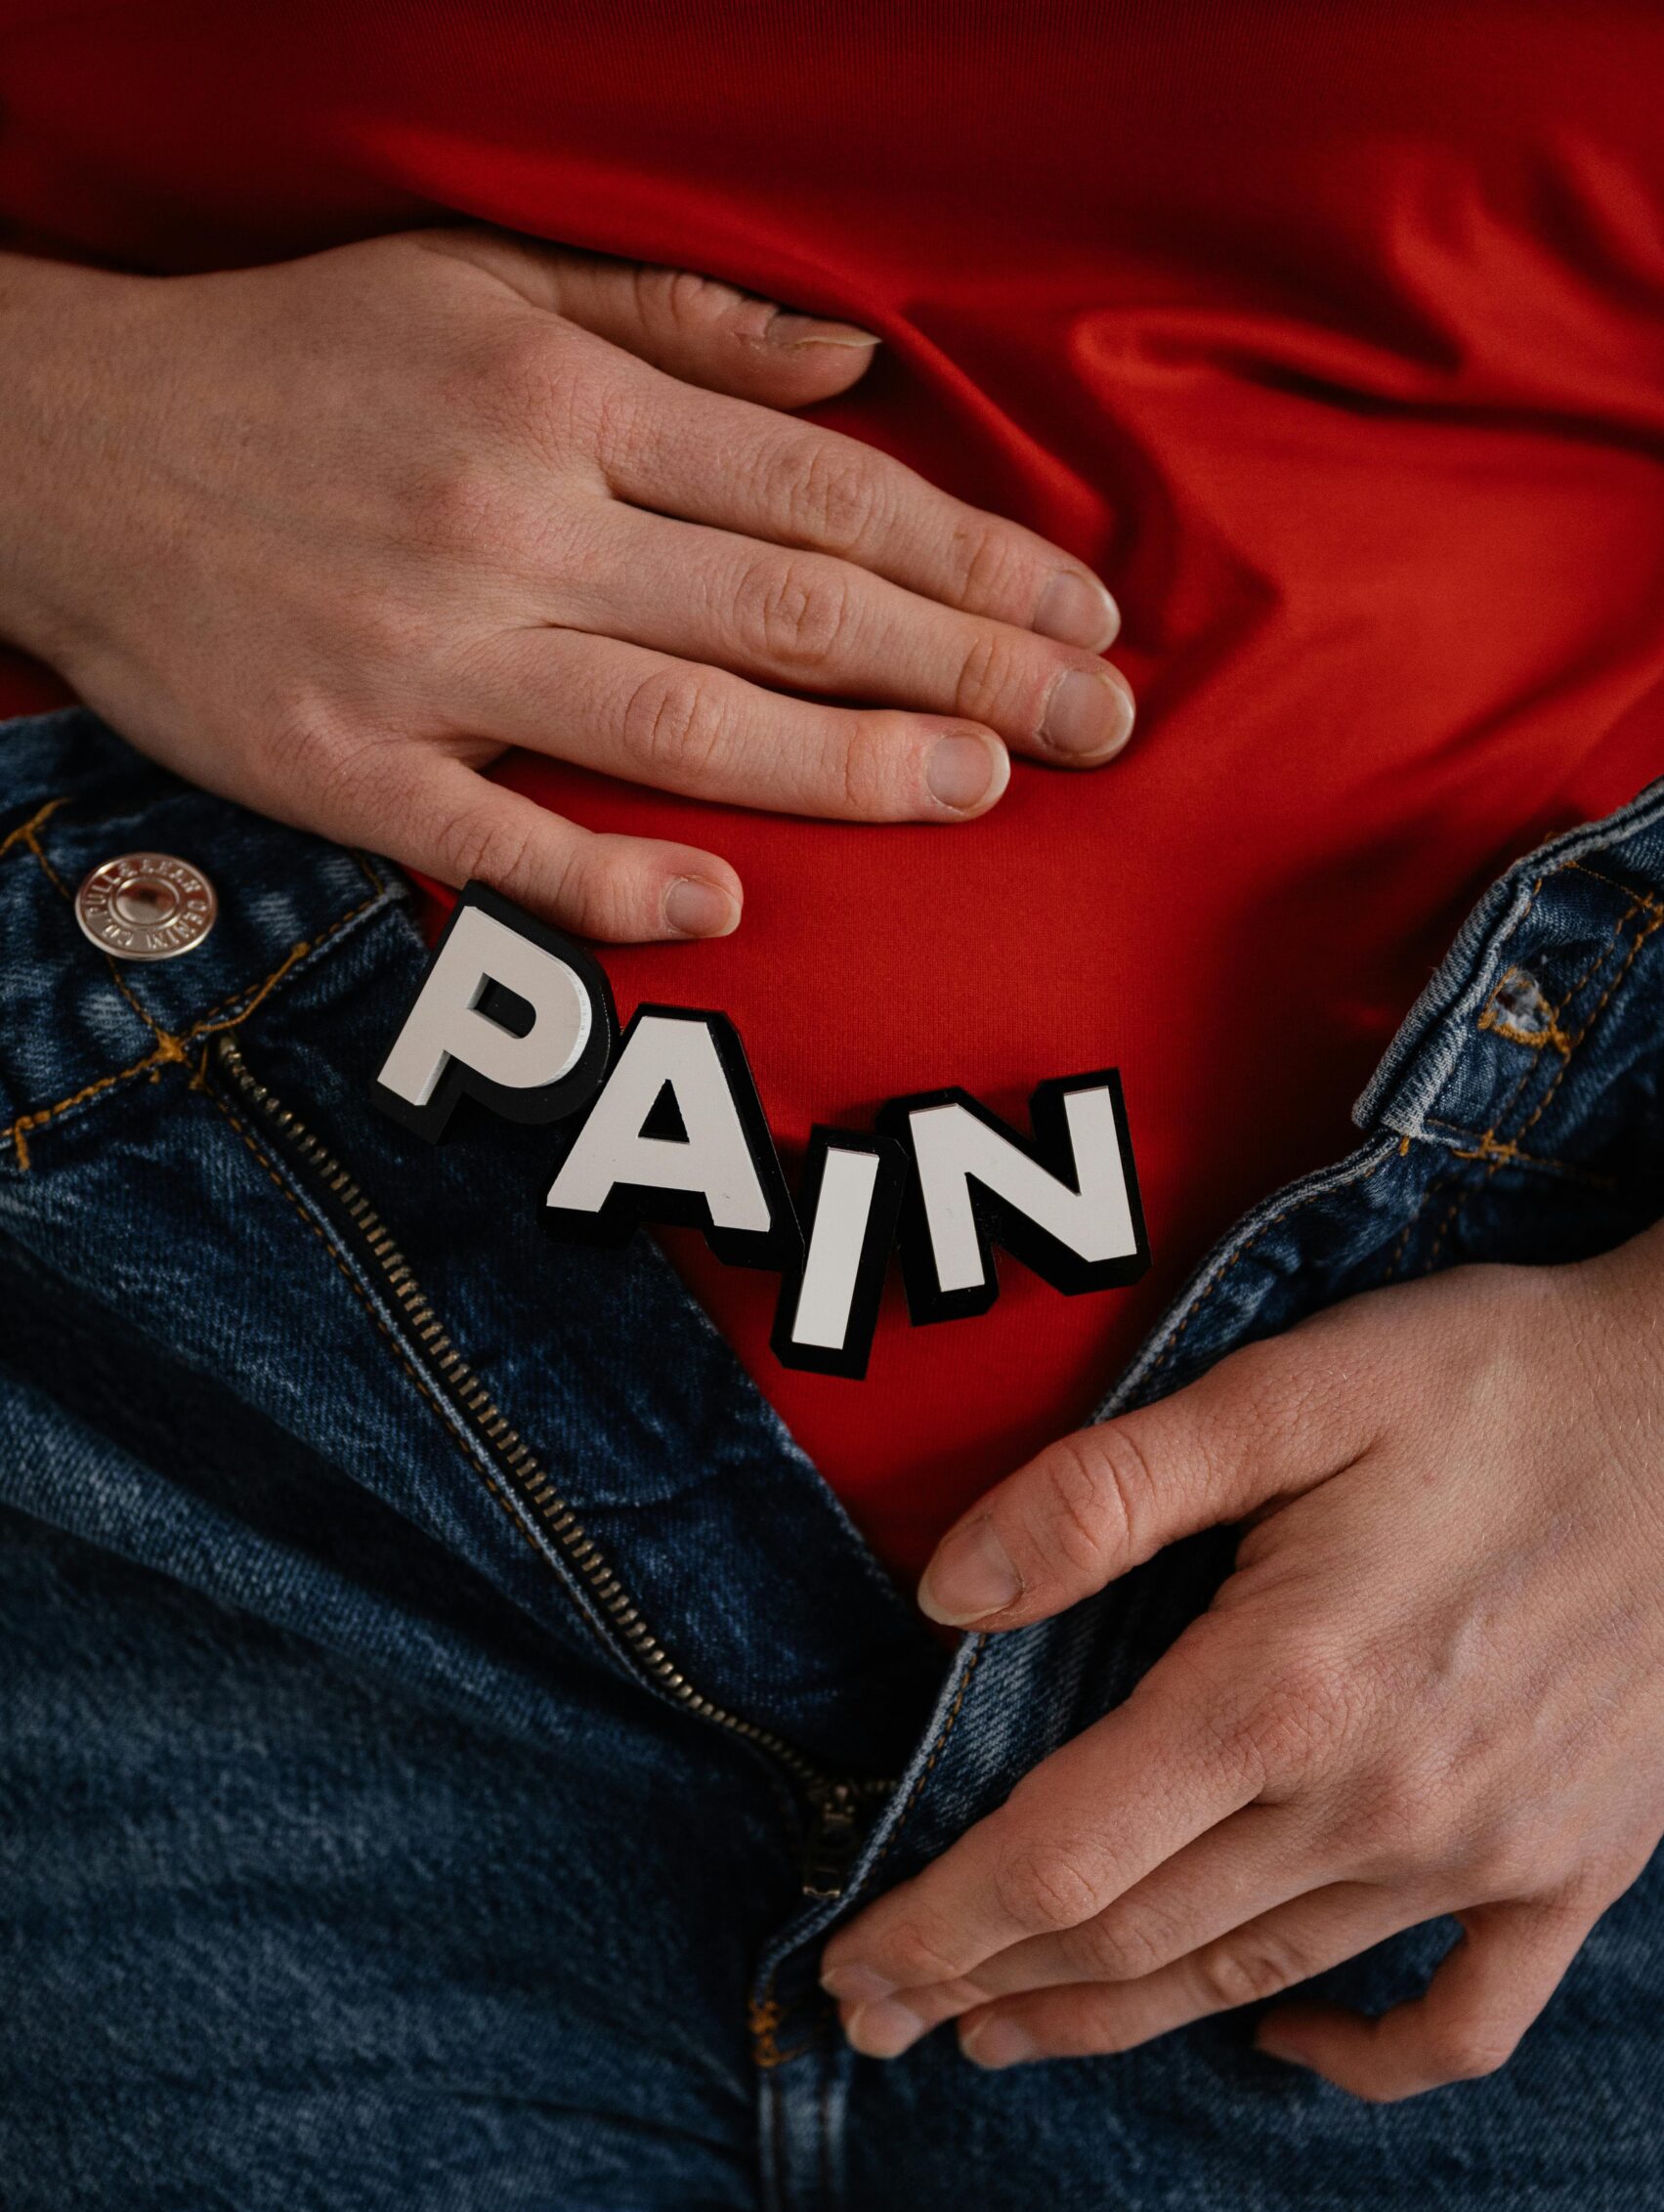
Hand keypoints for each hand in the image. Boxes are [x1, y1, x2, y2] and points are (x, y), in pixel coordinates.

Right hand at [0, 234, 1129, 939]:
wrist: (60, 444)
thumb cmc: (291, 359)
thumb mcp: (475, 276)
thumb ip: (675, 319)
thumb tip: (852, 367)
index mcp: (558, 394)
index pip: (819, 490)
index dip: (969, 561)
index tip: (1080, 616)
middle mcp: (511, 521)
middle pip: (787, 610)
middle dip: (967, 669)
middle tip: (1100, 727)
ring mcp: (426, 656)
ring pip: (678, 725)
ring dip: (847, 768)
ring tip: (984, 792)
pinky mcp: (339, 767)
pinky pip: (496, 842)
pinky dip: (610, 878)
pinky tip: (728, 902)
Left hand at [821, 1233, 1663, 2098]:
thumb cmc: (1497, 1378)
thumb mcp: (1285, 1390)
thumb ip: (1103, 1494)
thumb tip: (946, 1593)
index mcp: (1280, 1689)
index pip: (1059, 1858)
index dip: (939, 1928)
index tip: (851, 1972)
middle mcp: (1373, 1804)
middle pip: (1134, 1939)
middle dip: (989, 1985)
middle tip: (886, 2018)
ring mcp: (1481, 1855)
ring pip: (1255, 1980)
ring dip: (1114, 2022)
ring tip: (1009, 2039)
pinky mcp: (1574, 1865)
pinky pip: (1464, 2017)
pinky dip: (1367, 2057)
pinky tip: (1286, 2045)